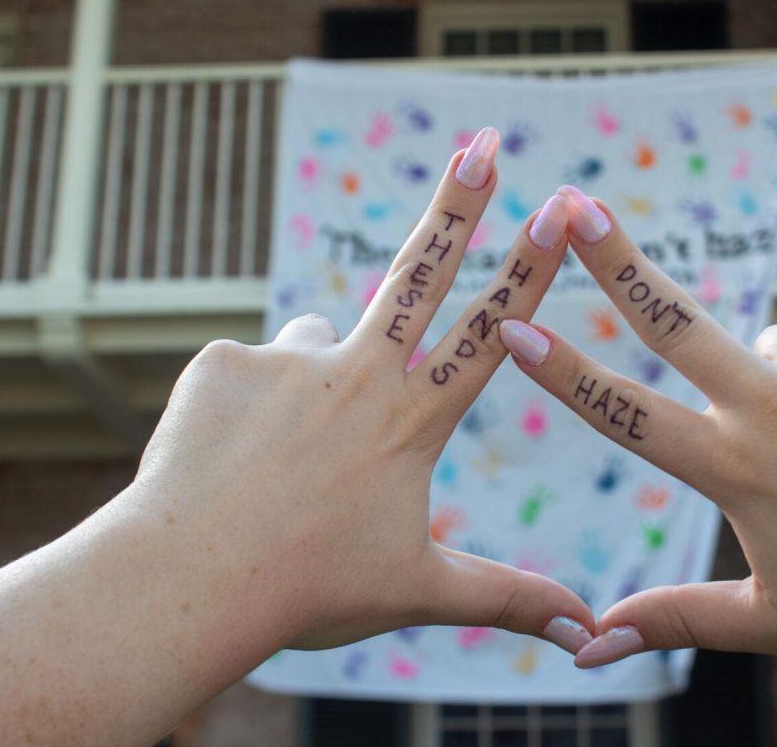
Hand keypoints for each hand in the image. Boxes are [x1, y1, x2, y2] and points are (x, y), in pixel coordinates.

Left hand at [127, 133, 594, 654]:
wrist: (188, 584)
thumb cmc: (309, 588)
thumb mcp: (420, 589)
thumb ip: (509, 600)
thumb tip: (588, 635)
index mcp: (410, 420)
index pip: (489, 332)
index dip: (531, 269)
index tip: (561, 211)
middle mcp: (356, 374)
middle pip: (418, 271)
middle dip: (461, 201)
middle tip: (486, 142)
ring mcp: (286, 361)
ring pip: (316, 344)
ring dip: (316, 378)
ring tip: (285, 457)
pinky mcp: (222, 362)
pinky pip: (246, 371)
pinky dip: (246, 407)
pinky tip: (228, 460)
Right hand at [499, 187, 776, 666]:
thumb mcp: (769, 616)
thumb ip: (672, 619)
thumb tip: (582, 653)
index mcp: (737, 469)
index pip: (628, 413)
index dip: (562, 373)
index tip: (512, 325)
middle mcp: (776, 407)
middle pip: (676, 319)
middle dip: (614, 259)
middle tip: (571, 203)